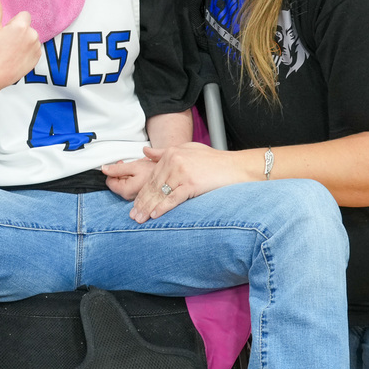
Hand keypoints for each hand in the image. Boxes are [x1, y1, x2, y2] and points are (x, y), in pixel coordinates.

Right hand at [0, 0, 41, 90]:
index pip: (24, 15)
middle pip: (28, 26)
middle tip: (8, 42)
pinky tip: (18, 56)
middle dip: (20, 31)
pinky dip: (29, 50)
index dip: (15, 22)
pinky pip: (35, 47)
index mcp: (21, 26)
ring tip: (13, 50)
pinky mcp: (39, 56)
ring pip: (32, 37)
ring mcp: (37, 46)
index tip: (7, 31)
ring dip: (25, 40)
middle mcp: (32, 34)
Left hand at [102, 156, 156, 199]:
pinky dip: (133, 179)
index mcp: (126, 190)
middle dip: (121, 173)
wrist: (168, 175)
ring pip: (124, 184)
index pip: (109, 182)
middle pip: (117, 183)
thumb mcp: (133, 166)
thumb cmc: (152, 170)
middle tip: (132, 167)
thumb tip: (103, 169)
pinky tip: (141, 175)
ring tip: (138, 171)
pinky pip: (130, 187)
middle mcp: (129, 197)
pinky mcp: (138, 196)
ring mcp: (134, 198)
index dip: (113, 171)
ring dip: (128, 175)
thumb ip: (117, 169)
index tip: (121, 165)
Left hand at [118, 142, 250, 222]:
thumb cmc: (213, 160)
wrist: (236, 166)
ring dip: (148, 207)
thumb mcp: (187, 149)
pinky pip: (173, 198)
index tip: (135, 204)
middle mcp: (174, 161)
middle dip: (142, 202)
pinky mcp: (191, 184)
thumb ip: (163, 152)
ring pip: (160, 193)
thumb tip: (144, 152)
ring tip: (139, 218)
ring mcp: (182, 172)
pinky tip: (154, 215)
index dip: (143, 192)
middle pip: (154, 186)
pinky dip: (163, 207)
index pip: (152, 176)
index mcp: (171, 153)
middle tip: (133, 216)